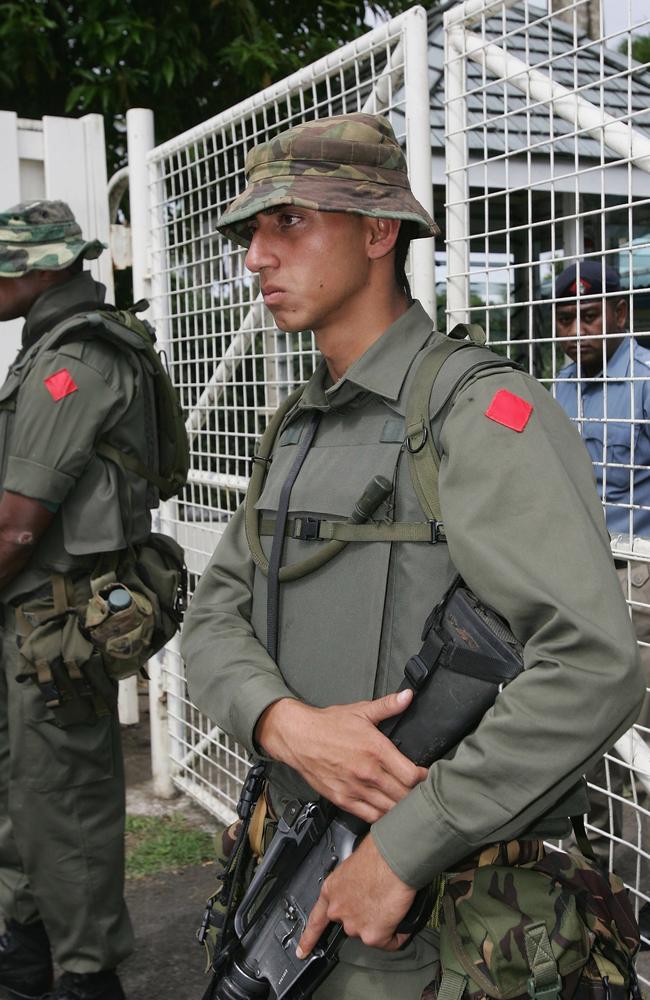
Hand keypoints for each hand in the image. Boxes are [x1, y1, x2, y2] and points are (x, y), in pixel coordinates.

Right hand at [254, 690, 427, 821]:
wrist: (298, 737)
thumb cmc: (328, 724)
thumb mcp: (361, 710)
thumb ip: (388, 705)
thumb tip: (408, 696)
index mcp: (376, 749)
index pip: (411, 775)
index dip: (423, 777)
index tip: (424, 774)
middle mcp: (367, 772)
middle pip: (403, 795)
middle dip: (415, 794)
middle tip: (419, 790)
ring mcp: (355, 788)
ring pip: (389, 809)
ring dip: (400, 807)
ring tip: (405, 801)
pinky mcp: (342, 799)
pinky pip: (370, 816)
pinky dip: (382, 816)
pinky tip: (386, 809)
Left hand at [295, 834, 415, 956]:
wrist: (393, 857)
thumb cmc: (377, 853)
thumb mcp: (352, 866)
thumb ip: (349, 884)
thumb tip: (359, 886)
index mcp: (331, 890)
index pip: (316, 920)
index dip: (309, 937)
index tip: (302, 950)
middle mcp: (339, 910)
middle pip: (349, 923)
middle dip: (362, 916)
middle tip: (377, 901)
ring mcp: (354, 925)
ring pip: (368, 932)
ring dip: (379, 924)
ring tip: (390, 903)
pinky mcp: (373, 935)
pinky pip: (388, 941)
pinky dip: (396, 934)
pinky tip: (400, 917)